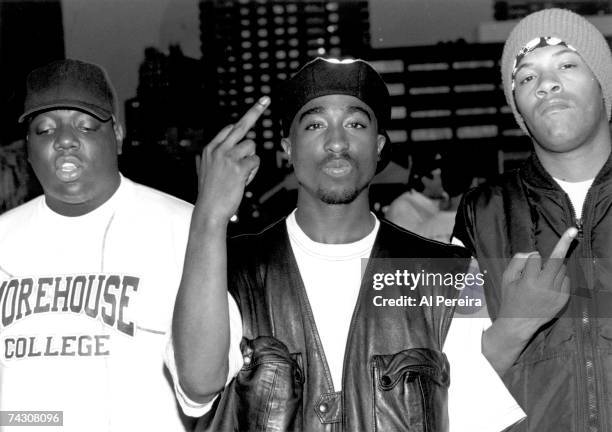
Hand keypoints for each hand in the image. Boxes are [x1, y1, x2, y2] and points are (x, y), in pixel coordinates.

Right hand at [195, 96, 269, 223]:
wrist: (209, 210)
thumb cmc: (211, 194)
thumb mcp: (207, 171)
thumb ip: (217, 157)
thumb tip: (229, 147)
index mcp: (210, 149)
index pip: (229, 128)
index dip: (243, 121)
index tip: (255, 106)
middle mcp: (218, 149)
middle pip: (242, 126)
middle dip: (255, 112)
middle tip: (266, 99)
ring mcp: (228, 157)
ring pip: (251, 146)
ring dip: (251, 160)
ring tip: (241, 175)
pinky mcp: (238, 167)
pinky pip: (255, 161)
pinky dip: (253, 171)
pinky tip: (243, 180)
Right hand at [497, 227, 576, 333]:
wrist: (519, 322)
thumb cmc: (511, 298)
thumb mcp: (506, 278)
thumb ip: (517, 261)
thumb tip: (533, 252)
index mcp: (529, 281)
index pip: (536, 258)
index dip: (531, 259)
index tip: (530, 259)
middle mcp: (545, 287)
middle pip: (557, 260)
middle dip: (564, 244)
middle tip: (573, 230)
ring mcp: (556, 294)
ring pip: (561, 269)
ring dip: (554, 267)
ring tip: (542, 277)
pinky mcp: (563, 299)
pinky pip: (566, 280)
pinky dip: (559, 278)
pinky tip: (549, 285)